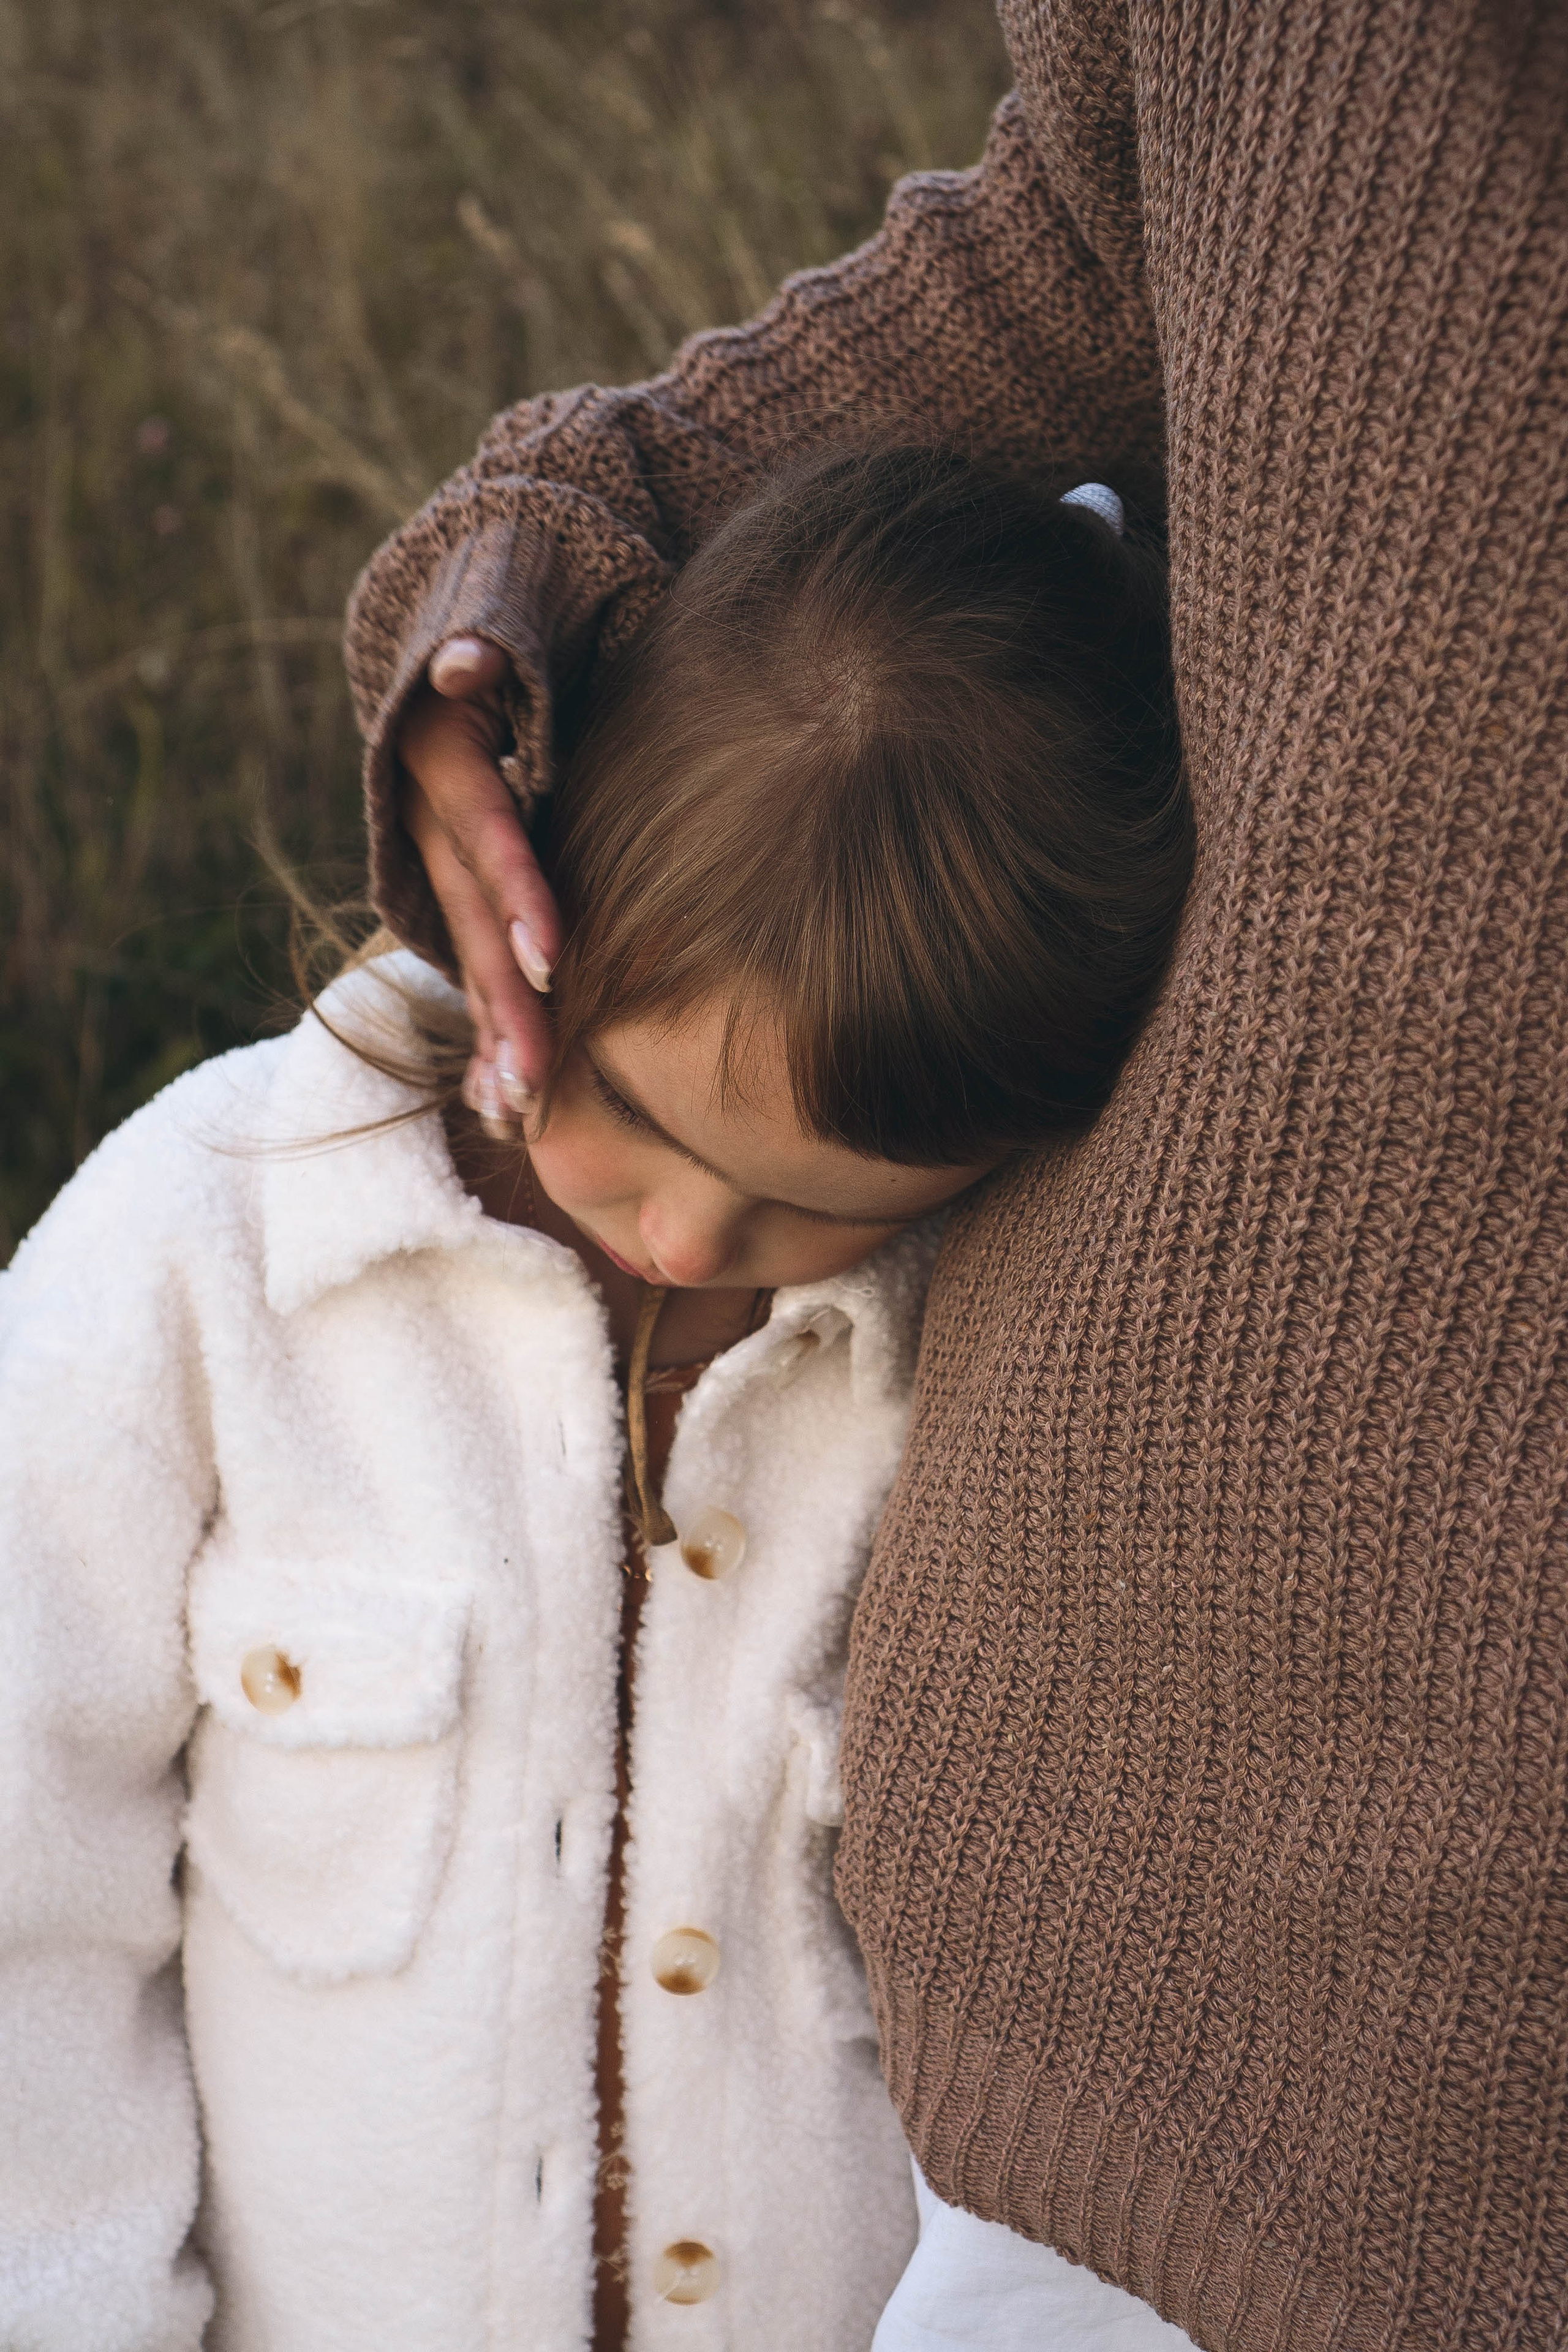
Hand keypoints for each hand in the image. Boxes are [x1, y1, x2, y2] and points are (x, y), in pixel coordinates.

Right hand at [396, 635, 562, 1134]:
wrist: (463, 634)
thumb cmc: (523, 612)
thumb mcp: (509, 606)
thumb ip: (493, 637)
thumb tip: (463, 662)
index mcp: (440, 750)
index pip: (484, 828)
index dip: (515, 892)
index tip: (551, 960)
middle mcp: (426, 815)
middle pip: (469, 916)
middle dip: (502, 1001)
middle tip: (532, 1079)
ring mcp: (434, 858)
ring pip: (462, 954)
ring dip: (489, 1035)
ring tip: (514, 1111)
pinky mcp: (455, 889)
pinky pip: (468, 967)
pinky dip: (484, 1033)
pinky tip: (498, 1104)